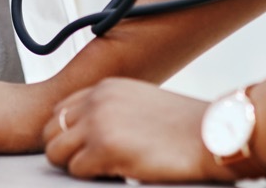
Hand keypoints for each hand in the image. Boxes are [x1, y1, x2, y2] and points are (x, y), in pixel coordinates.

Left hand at [43, 78, 235, 183]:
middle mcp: (97, 100)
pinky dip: (90, 176)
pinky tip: (115, 173)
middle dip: (65, 150)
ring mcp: (99, 123)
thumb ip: (114, 110)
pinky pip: (76, 170)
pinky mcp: (105, 148)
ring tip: (101, 169)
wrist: (214, 134)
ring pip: (56, 152)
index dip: (69, 133)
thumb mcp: (142, 103)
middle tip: (90, 163)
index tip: (83, 147)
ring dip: (75, 165)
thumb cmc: (188, 126)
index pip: (61, 110)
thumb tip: (92, 131)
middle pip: (51, 130)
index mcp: (106, 88)